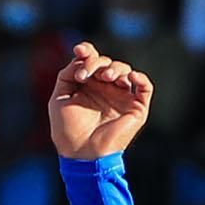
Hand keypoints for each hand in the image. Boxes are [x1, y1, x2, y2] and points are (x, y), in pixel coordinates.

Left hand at [49, 41, 152, 160]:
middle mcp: (105, 89)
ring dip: (114, 68)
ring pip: (124, 70)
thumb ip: (66, 75)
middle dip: (96, 63)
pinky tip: (129, 77)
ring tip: (104, 77)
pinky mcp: (136, 107)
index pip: (92, 61)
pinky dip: (140, 78)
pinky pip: (145, 87)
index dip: (87, 51)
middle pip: (106, 63)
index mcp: (88, 86)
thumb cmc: (67, 131)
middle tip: (85, 75)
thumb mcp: (59, 99)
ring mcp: (121, 97)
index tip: (79, 50)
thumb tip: (80, 57)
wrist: (81, 154)